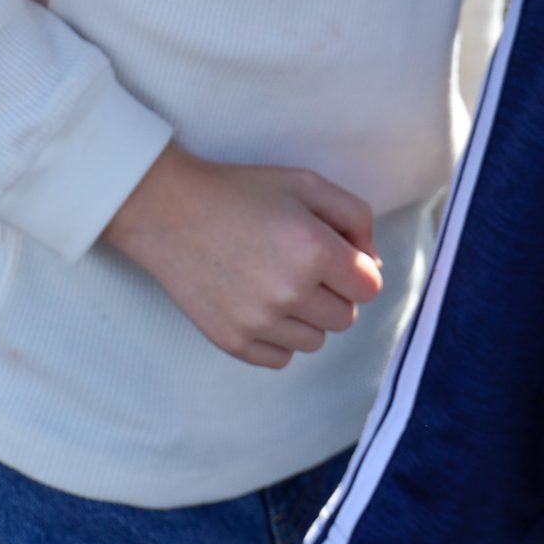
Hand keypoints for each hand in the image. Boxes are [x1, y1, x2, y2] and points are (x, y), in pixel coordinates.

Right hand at [101, 142, 381, 368]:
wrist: (170, 212)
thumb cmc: (243, 193)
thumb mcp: (307, 184)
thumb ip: (356, 218)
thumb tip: (373, 263)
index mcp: (314, 250)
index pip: (370, 287)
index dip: (356, 269)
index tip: (335, 256)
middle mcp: (290, 293)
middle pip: (346, 318)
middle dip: (334, 294)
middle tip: (303, 267)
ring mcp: (258, 322)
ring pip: (316, 342)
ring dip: (308, 318)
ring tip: (279, 285)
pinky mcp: (232, 342)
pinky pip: (281, 358)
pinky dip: (279, 338)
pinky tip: (260, 305)